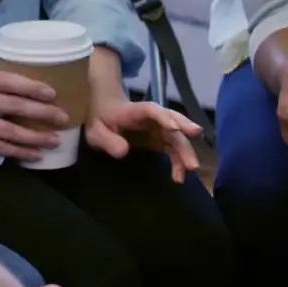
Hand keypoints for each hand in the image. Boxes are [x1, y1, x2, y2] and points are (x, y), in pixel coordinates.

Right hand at [0, 71, 69, 159]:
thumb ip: (2, 86)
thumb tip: (40, 93)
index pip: (11, 82)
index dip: (32, 87)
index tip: (53, 94)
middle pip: (15, 106)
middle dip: (42, 112)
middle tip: (63, 117)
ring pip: (10, 131)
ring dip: (36, 137)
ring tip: (55, 141)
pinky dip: (19, 152)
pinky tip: (36, 155)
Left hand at [86, 99, 202, 182]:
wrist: (108, 111)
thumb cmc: (102, 120)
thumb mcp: (96, 131)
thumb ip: (107, 140)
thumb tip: (123, 151)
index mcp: (136, 111)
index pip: (152, 111)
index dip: (164, 118)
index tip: (174, 129)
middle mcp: (154, 118)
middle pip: (174, 122)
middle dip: (185, 138)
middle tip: (191, 153)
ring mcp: (160, 128)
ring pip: (178, 137)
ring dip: (185, 153)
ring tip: (190, 170)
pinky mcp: (162, 139)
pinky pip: (174, 149)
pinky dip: (179, 161)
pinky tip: (179, 175)